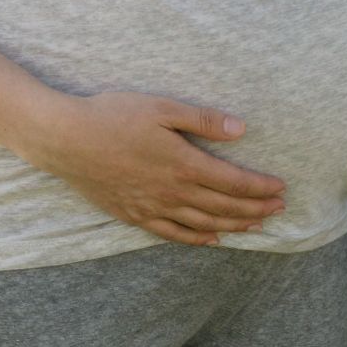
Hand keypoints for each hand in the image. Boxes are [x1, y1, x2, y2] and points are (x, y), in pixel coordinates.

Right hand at [27, 92, 288, 247]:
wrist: (66, 140)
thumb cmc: (112, 116)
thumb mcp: (161, 107)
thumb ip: (203, 120)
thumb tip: (242, 129)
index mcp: (184, 163)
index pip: (233, 182)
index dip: (260, 188)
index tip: (281, 189)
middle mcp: (173, 192)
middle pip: (224, 207)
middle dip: (256, 209)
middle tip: (279, 209)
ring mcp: (153, 207)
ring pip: (203, 223)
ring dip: (233, 225)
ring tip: (255, 226)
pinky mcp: (134, 215)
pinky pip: (173, 234)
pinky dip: (197, 238)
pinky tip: (211, 239)